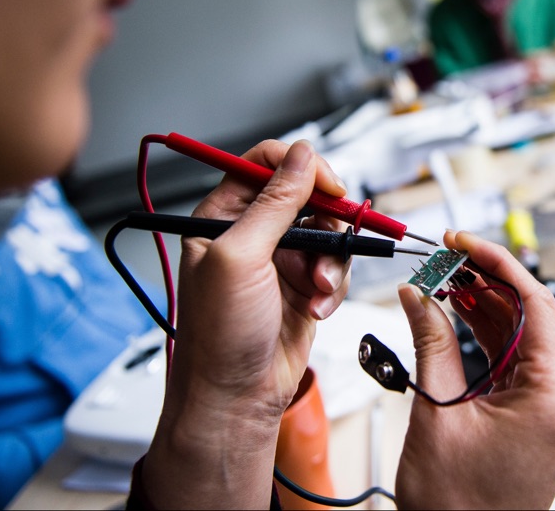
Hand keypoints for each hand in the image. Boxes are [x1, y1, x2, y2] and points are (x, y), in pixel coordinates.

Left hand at [141, 140, 350, 508]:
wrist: (235, 397)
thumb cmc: (218, 335)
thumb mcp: (241, 258)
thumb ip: (274, 203)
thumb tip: (302, 156)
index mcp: (222, 215)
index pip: (264, 164)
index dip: (300, 168)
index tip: (327, 185)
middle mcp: (251, 232)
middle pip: (305, 194)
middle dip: (326, 219)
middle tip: (334, 237)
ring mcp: (280, 259)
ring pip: (328, 231)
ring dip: (332, 259)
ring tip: (318, 288)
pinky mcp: (303, 285)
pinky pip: (337, 265)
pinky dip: (334, 286)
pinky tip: (317, 308)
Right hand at [395, 230, 554, 509]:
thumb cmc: (457, 508)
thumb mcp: (438, 415)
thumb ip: (431, 345)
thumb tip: (418, 296)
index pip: (535, 303)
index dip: (497, 264)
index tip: (463, 242)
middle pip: (530, 316)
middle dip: (486, 283)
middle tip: (445, 260)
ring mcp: (552, 410)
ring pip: (521, 337)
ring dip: (484, 307)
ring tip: (444, 282)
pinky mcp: (535, 419)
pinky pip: (514, 364)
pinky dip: (486, 338)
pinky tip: (456, 316)